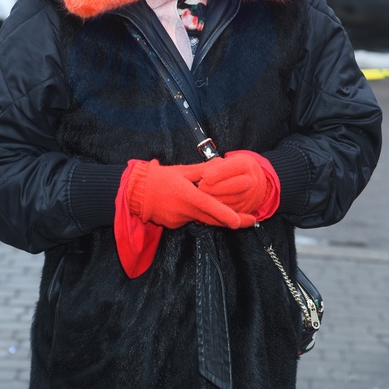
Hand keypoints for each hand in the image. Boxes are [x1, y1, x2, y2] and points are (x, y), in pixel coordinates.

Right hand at [126, 158, 241, 228]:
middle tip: (252, 221)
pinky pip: (190, 219)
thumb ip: (202, 170)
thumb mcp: (181, 170)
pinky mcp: (175, 224)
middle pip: (213, 219)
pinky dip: (196, 213)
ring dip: (215, 216)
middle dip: (234, 221)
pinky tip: (188, 205)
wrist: (136, 193)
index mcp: (188, 195)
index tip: (239, 222)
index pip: (210, 206)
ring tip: (228, 212)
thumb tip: (220, 164)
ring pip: (202, 218)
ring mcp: (180, 220)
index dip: (226, 214)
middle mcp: (185, 210)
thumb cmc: (158, 178)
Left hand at [198, 150, 279, 221]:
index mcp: (245, 165)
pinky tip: (209, 203)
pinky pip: (231, 211)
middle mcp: (251, 180)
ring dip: (215, 199)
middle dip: (216, 187)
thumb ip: (215, 165)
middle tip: (200, 186)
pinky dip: (219, 209)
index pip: (235, 167)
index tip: (204, 175)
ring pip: (233, 200)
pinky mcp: (244, 208)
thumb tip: (202, 174)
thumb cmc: (234, 168)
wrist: (254, 182)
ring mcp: (249, 196)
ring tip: (202, 195)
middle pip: (237, 185)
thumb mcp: (227, 160)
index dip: (218, 172)